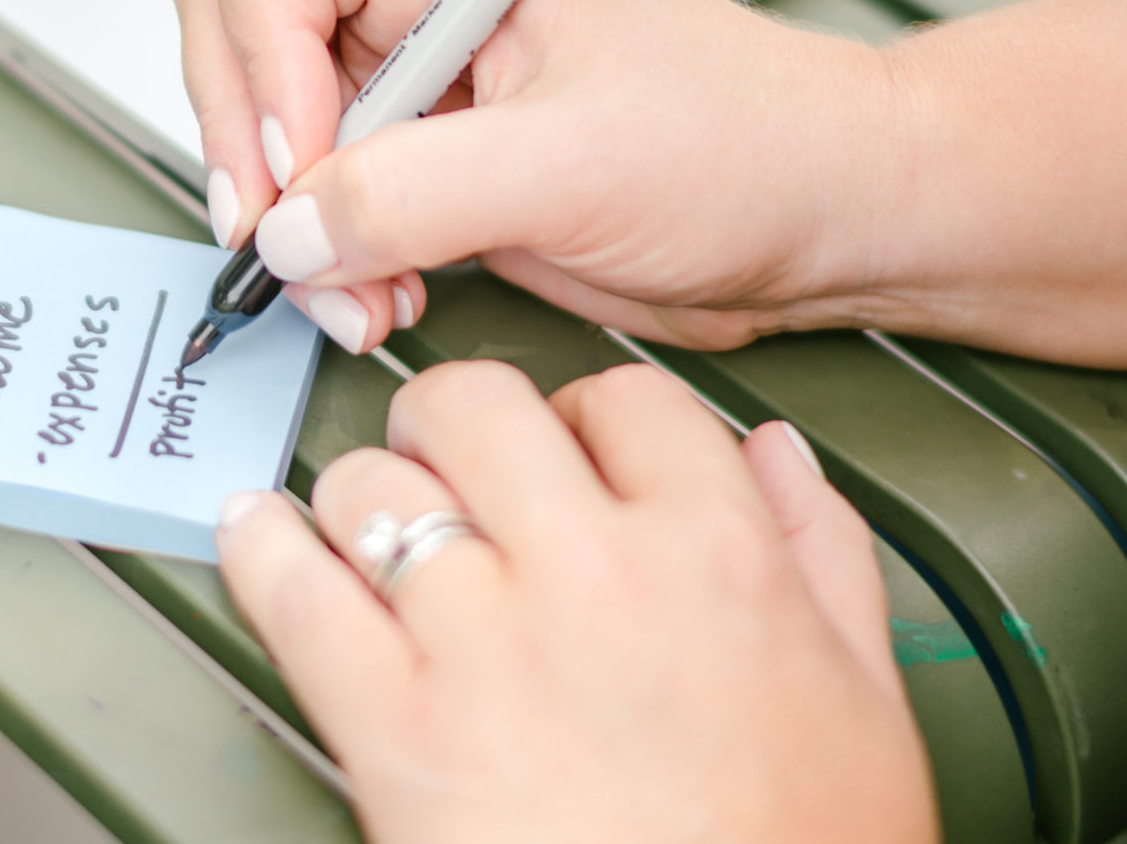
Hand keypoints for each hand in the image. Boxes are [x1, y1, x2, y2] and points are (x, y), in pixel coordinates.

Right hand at [171, 0, 895, 356]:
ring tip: (359, 294)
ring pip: (267, 126)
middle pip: (235, 25)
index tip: (301, 161)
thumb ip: (412, 192)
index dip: (253, 51)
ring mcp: (416, 80)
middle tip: (290, 239)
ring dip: (290, 222)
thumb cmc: (747, 144)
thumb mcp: (573, 165)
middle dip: (249, 142)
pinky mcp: (428, 160)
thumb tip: (287, 233)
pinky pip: (321, 199)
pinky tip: (385, 297)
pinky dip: (328, 260)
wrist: (825, 217)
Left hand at [216, 361, 936, 843]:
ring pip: (373, 481)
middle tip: (450, 455)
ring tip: (369, 522)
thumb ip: (821, 551)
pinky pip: (291, 589)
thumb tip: (775, 458)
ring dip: (366, 493)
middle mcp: (589, 574)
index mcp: (714, 553)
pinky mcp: (389, 725)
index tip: (570, 443)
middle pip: (477, 406)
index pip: (625, 400)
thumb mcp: (865, 701)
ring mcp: (478, 643)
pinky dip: (261, 549)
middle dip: (455, 422)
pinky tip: (262, 537)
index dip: (587, 414)